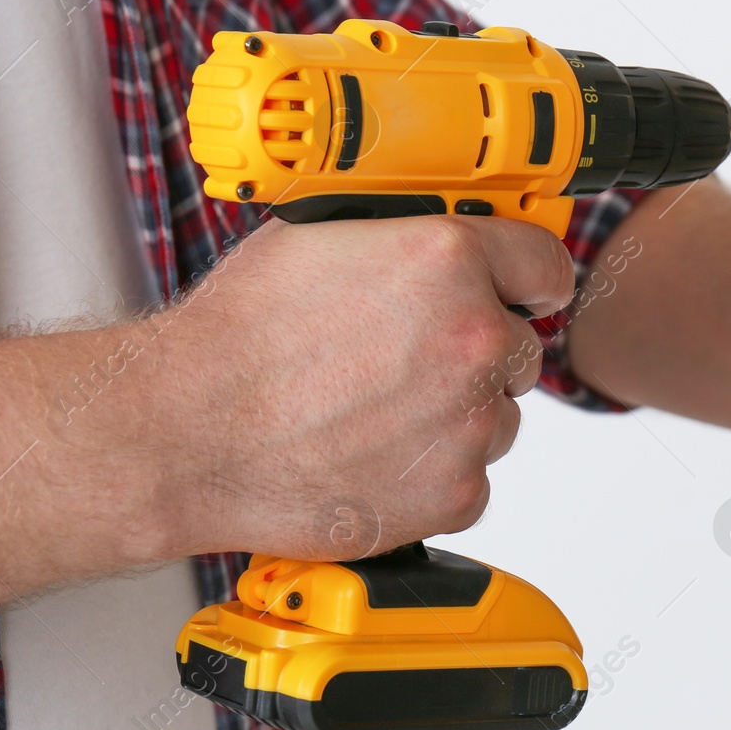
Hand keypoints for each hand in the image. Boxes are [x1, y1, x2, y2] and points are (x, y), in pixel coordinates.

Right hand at [138, 215, 573, 560]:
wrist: (185, 433)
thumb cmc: (236, 338)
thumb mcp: (319, 237)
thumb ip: (403, 236)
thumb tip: (439, 237)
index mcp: (448, 259)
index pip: (545, 264)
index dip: (528, 280)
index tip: (525, 293)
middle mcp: (473, 338)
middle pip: (519, 348)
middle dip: (474, 354)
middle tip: (403, 364)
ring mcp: (469, 422)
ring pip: (496, 418)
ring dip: (453, 418)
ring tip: (370, 415)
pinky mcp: (454, 493)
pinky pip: (468, 480)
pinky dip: (430, 478)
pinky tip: (369, 459)